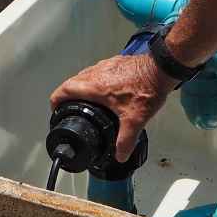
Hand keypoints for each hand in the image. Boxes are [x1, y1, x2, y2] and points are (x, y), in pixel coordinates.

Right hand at [49, 53, 176, 161]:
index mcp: (94, 87)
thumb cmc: (146, 88)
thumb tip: (120, 155)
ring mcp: (105, 65)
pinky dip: (94, 80)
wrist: (161, 68)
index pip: (65, 90)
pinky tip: (105, 89)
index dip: (56, 100)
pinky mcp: (115, 62)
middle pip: (72, 82)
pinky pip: (97, 70)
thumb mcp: (134, 120)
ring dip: (80, 86)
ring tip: (85, 99)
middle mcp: (96, 73)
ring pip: (84, 74)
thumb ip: (125, 140)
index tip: (55, 109)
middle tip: (68, 107)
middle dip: (67, 95)